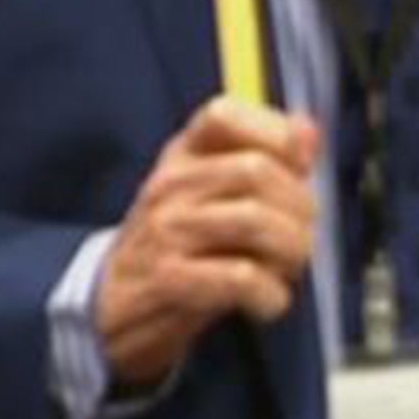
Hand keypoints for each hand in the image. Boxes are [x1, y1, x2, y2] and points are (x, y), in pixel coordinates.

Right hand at [98, 96, 320, 387]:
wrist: (110, 303)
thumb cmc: (172, 247)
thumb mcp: (207, 193)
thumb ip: (262, 159)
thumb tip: (309, 132)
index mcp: (181, 156)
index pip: (223, 115)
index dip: (274, 132)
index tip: (300, 165)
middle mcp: (170, 185)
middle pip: (255, 171)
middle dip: (299, 209)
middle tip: (301, 236)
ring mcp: (166, 231)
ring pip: (254, 220)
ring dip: (291, 252)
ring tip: (286, 269)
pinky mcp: (168, 279)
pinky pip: (241, 276)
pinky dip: (270, 294)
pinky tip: (266, 301)